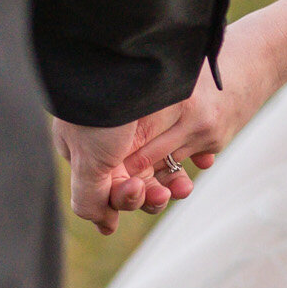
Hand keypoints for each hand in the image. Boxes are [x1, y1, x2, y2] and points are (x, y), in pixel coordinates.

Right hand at [53, 115, 194, 235]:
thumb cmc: (102, 112)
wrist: (129, 60)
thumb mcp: (88, 160)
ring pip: (159, 170)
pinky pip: (184, 147)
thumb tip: (105, 226)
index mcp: (85, 150)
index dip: (125, 198)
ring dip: (171, 184)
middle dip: (151, 195)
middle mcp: (111, 142)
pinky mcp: (170, 115)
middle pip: (134, 183)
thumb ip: (89, 199)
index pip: (107, 190)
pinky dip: (193, 158)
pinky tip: (202, 162)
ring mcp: (139, 129)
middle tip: (163, 193)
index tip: (137, 190)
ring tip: (182, 186)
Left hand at [117, 14, 285, 185]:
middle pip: (147, 156)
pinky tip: (163, 157)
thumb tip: (108, 108)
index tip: (97, 153)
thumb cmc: (211, 54)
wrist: (263, 56)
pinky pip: (187, 158)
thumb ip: (149, 89)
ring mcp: (207, 133)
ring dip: (149, 168)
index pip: (135, 133)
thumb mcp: (178, 66)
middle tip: (105, 172)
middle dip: (126, 167)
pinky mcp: (218, 142)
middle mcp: (191, 118)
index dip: (114, 147)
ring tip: (130, 171)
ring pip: (166, 163)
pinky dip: (172, 159)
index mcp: (176, 96)